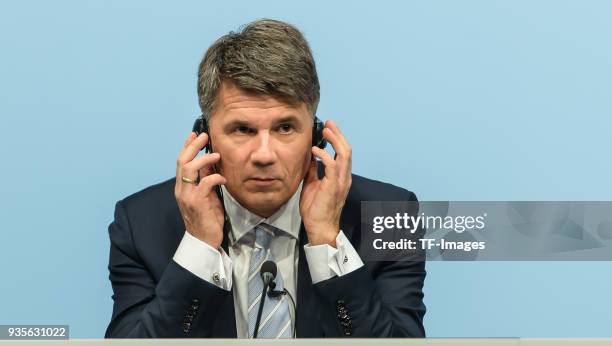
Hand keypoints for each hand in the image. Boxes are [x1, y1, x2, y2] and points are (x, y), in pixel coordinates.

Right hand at [174, 132, 226, 248]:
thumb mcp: (207, 196)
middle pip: (182, 161)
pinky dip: (215, 177)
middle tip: (204, 136)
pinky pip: (205, 184)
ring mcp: (187, 196)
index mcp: (182, 188)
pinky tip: (223, 179)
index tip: (195, 135)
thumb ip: (205, 180)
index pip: (181, 162)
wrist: (204, 241)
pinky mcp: (197, 203)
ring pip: (189, 169)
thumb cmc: (207, 218)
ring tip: (216, 155)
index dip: (187, 147)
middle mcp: (181, 190)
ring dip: (203, 159)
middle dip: (193, 146)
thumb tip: (210, 164)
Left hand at [300, 120, 351, 246]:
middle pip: (347, 150)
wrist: (319, 227)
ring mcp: (341, 182)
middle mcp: (344, 177)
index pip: (343, 154)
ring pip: (344, 154)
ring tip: (325, 130)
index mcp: (341, 177)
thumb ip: (314, 171)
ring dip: (335, 140)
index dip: (338, 139)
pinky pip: (332, 166)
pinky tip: (315, 150)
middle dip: (338, 135)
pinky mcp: (333, 186)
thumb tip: (310, 158)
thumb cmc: (316, 209)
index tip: (328, 129)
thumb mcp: (312, 185)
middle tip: (329, 124)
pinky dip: (324, 155)